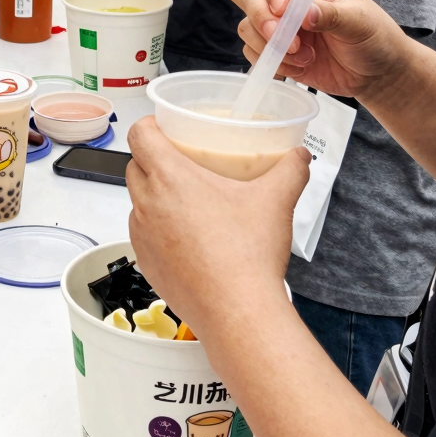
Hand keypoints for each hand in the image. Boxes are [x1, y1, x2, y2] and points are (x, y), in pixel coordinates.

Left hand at [126, 117, 311, 337]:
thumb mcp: (275, 200)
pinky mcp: (145, 262)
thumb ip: (290, 169)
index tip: (165, 128)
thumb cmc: (247, 254)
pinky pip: (143, 233)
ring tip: (186, 200)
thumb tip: (299, 156)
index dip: (149, 125)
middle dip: (153, 159)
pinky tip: (186, 235)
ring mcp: (142, 234)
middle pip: (135, 165)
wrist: (237, 311)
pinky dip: (157, 227)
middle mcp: (147, 203)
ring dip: (154, 195)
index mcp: (169, 177)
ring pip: (137, 201)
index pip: (139, 135)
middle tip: (182, 162)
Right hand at [239, 0, 410, 97]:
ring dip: (270, 46)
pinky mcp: (277, 52)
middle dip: (263, 21)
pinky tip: (299, 68)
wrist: (377, 74)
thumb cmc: (375, 38)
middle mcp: (291, 1)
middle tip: (286, 41)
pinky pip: (255, 53)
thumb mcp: (361, 23)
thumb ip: (333, 15)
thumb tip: (306, 13)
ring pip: (249, 27)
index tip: (282, 8)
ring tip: (304, 57)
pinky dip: (271, 63)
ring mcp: (282, 27)